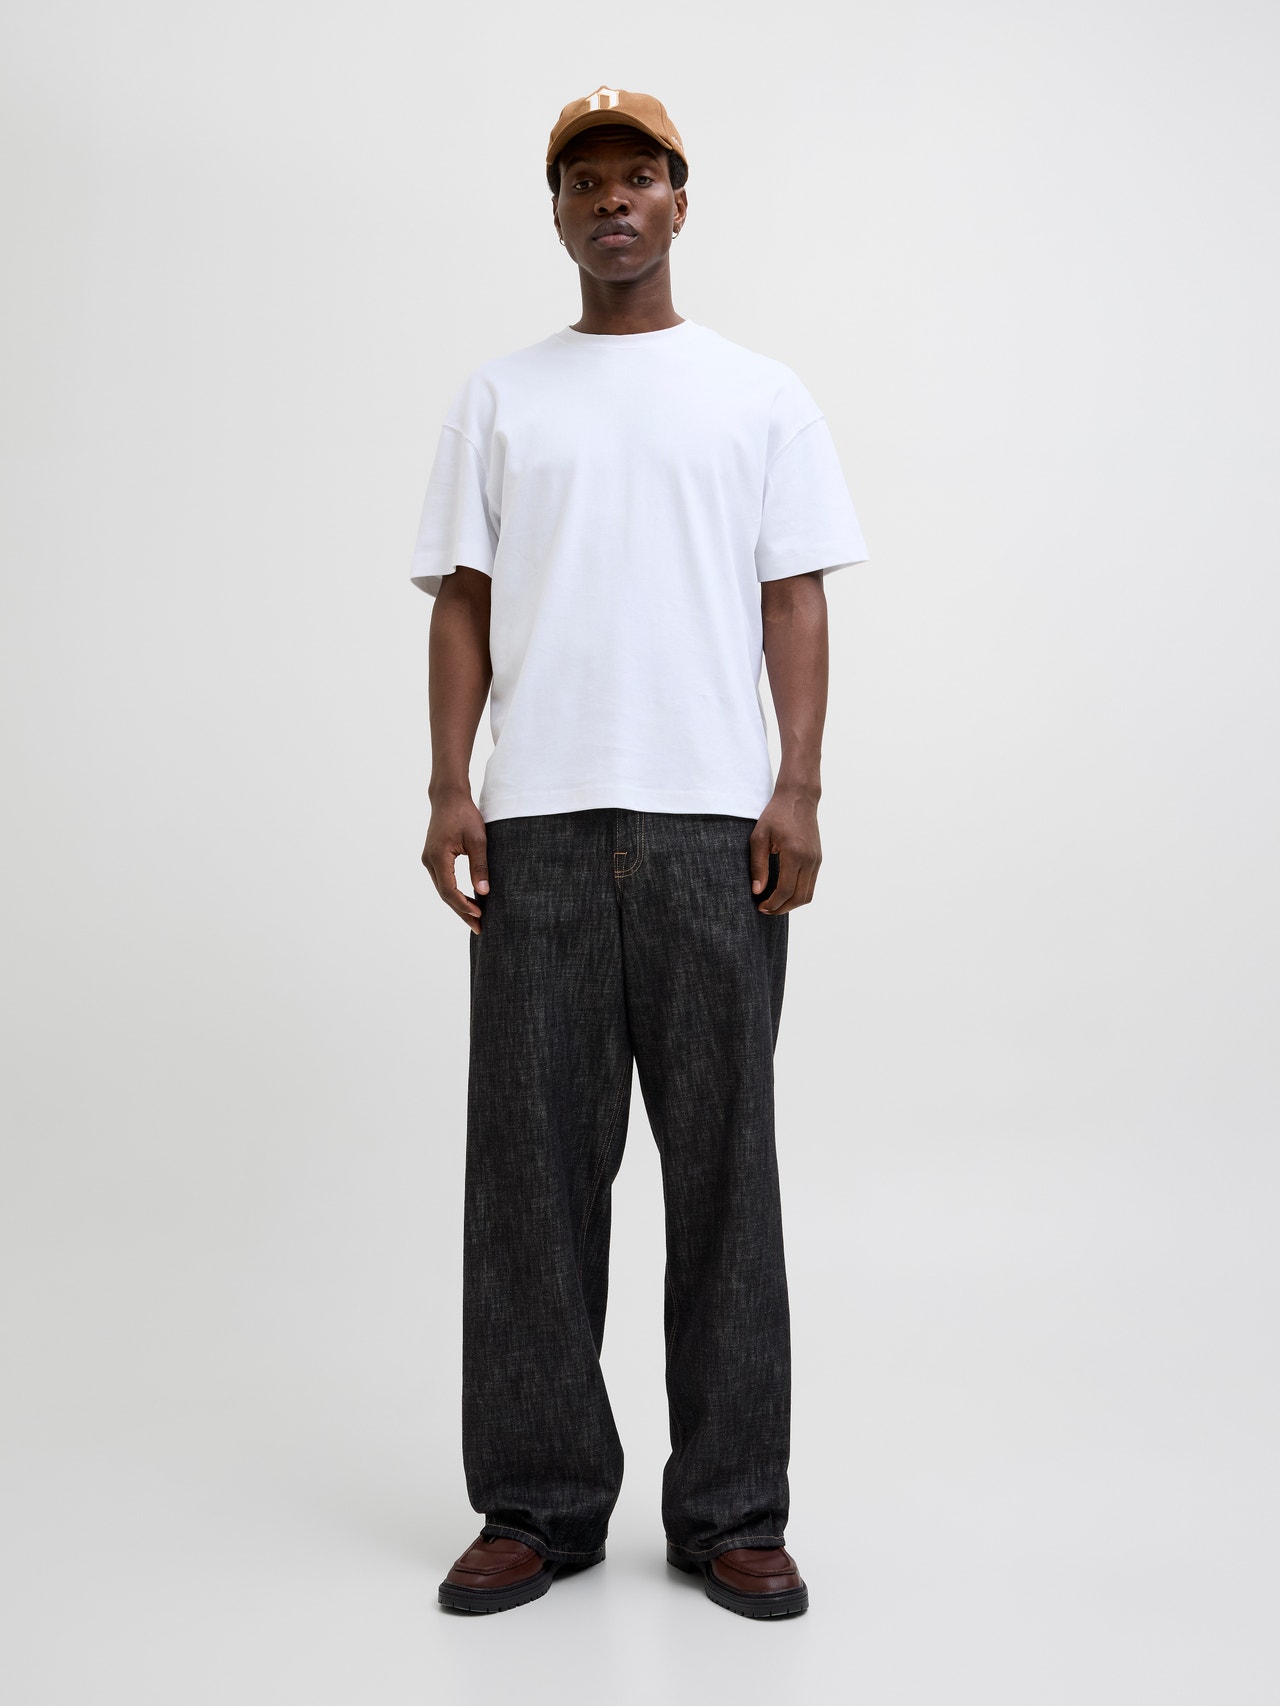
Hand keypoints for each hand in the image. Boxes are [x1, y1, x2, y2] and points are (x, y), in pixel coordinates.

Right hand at [422, 788, 488, 933]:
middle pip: (444, 894)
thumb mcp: (478, 840)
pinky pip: (443, 881)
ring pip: (443, 889)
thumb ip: (480, 866)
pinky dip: (454, 893)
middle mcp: (429, 861)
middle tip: (479, 927)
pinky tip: (467, 901)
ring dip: (458, 904)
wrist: (449, 797)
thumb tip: (484, 891)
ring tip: (476, 919)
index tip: (480, 915)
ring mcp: (429, 860)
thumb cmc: (465, 814)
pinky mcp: (433, 858)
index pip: (449, 890)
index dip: (464, 905)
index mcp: (438, 857)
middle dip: (462, 911)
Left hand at [749, 786, 821, 914]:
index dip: (772, 903)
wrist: (799, 799)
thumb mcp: (759, 837)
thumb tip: (757, 890)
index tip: (760, 906)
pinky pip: (810, 885)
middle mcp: (809, 860)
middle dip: (781, 908)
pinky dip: (798, 894)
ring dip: (791, 904)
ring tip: (774, 904)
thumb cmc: (775, 815)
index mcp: (794, 853)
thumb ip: (758, 865)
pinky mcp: (818, 860)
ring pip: (807, 895)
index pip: (785, 890)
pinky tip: (783, 892)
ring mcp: (816, 860)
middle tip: (765, 909)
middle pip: (798, 898)